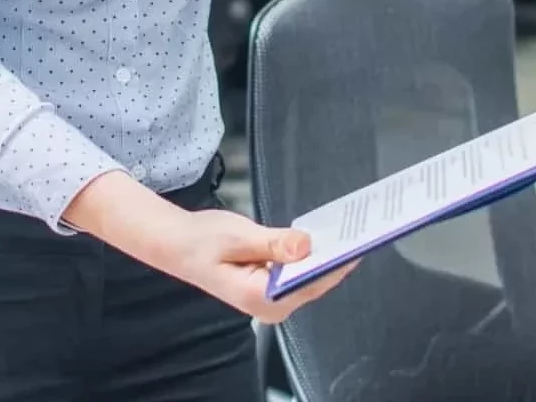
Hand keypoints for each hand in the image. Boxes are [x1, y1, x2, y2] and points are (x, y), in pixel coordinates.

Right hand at [157, 206, 356, 323]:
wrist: (179, 245)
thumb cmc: (201, 242)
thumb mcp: (237, 237)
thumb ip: (273, 243)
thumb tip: (305, 246)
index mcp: (258, 297)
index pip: (308, 284)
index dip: (335, 265)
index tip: (355, 246)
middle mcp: (268, 305)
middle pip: (313, 282)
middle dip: (334, 258)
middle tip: (356, 231)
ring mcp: (271, 299)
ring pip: (309, 277)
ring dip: (325, 256)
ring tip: (344, 231)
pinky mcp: (272, 287)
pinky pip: (299, 272)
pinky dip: (310, 255)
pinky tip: (322, 237)